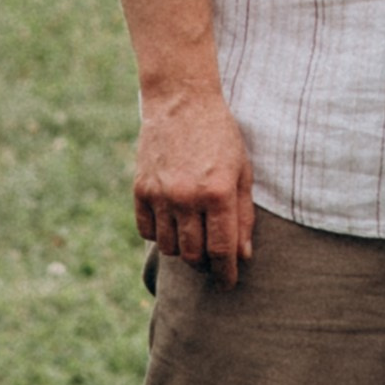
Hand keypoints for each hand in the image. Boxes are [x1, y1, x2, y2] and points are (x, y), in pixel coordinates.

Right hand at [134, 88, 255, 285]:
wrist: (181, 101)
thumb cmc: (220, 135)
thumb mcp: (242, 172)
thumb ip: (243, 215)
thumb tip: (243, 255)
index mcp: (218, 193)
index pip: (222, 250)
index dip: (226, 273)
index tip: (228, 282)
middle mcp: (187, 197)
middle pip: (193, 254)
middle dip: (205, 266)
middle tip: (212, 264)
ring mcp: (160, 194)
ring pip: (169, 247)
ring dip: (183, 252)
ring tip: (193, 241)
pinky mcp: (140, 189)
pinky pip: (147, 230)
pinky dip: (160, 235)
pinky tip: (173, 226)